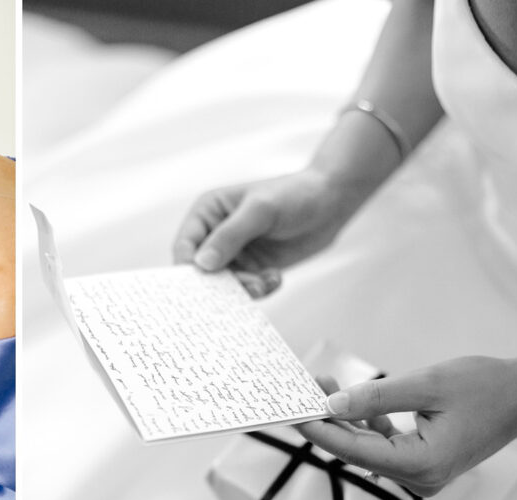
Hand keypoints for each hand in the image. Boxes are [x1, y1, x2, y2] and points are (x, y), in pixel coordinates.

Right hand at [172, 168, 356, 296]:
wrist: (332, 202)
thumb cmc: (295, 194)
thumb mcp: (260, 211)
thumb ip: (229, 236)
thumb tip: (201, 264)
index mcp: (207, 212)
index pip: (185, 246)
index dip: (189, 268)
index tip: (203, 286)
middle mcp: (215, 234)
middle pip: (201, 271)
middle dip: (220, 284)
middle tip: (244, 287)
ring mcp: (234, 253)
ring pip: (224, 284)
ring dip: (244, 288)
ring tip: (265, 283)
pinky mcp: (252, 267)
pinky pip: (245, 288)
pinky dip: (259, 289)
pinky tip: (276, 277)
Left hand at [298, 357, 516, 496]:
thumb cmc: (484, 388)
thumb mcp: (426, 385)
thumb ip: (375, 398)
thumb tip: (332, 404)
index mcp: (421, 464)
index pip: (353, 450)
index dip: (319, 431)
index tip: (292, 413)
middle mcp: (420, 478)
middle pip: (356, 451)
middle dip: (327, 421)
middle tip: (302, 392)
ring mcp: (421, 474)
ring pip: (367, 448)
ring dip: (344, 420)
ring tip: (321, 387)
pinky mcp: (422, 463)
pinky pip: (383, 446)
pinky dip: (365, 425)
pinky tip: (349, 403)